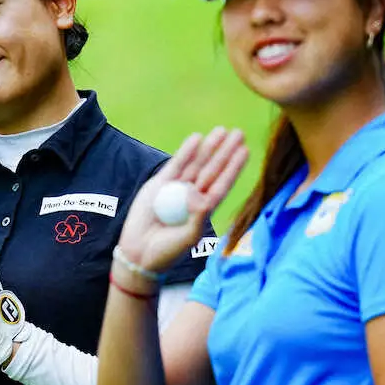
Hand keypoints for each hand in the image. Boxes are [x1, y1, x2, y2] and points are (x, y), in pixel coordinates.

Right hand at [119, 128, 247, 272]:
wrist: (139, 254)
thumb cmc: (167, 251)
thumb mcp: (188, 237)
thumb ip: (197, 216)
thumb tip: (198, 192)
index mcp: (205, 209)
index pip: (223, 184)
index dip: (234, 168)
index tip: (245, 151)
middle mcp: (193, 196)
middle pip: (213, 169)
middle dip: (226, 151)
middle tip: (239, 133)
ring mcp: (176, 188)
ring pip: (197, 163)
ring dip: (209, 147)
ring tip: (222, 131)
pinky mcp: (159, 184)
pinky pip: (175, 164)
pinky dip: (185, 152)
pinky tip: (196, 138)